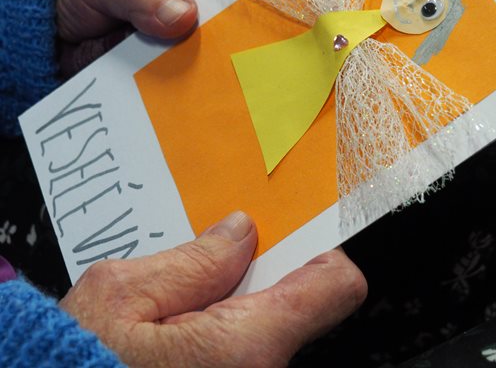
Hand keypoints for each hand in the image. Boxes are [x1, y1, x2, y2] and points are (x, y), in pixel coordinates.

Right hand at [60, 211, 366, 366]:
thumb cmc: (74, 366)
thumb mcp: (120, 299)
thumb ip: (191, 261)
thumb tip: (240, 232)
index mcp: (244, 345)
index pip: (335, 285)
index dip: (322, 248)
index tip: (299, 227)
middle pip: (300, 298)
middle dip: (266, 267)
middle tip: (229, 244)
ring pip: (272, 319)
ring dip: (242, 293)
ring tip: (195, 280)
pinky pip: (249, 339)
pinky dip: (228, 318)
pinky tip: (188, 310)